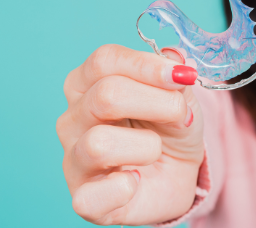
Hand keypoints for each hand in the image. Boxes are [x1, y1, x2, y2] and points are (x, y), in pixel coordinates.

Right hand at [56, 44, 203, 224]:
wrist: (178, 175)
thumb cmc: (169, 130)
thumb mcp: (180, 97)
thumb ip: (173, 77)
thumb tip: (175, 57)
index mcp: (89, 83)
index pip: (105, 60)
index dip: (147, 65)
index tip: (182, 76)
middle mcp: (73, 118)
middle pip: (105, 95)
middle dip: (158, 103)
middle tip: (181, 115)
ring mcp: (74, 159)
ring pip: (99, 143)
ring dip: (147, 146)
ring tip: (156, 151)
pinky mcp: (83, 198)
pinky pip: (92, 196)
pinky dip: (124, 188)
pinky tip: (137, 181)